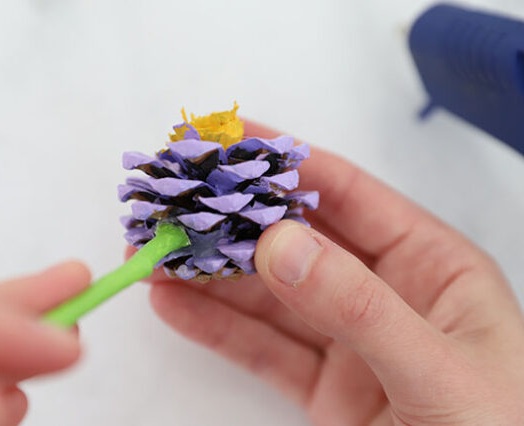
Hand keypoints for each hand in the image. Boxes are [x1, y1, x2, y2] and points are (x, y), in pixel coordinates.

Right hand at [144, 121, 523, 424]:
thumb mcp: (440, 370)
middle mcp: (385, 294)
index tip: (224, 141)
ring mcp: (350, 342)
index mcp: (432, 266)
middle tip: (171, 201)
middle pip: (294, 241)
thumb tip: (279, 245)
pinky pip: (262, 349)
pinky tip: (173, 304)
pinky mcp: (324, 387)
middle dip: (229, 220)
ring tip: (154, 253)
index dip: (284, 162)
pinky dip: (215, 327)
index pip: (347, 194)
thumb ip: (361, 308)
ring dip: (209, 274)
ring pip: (268, 295)